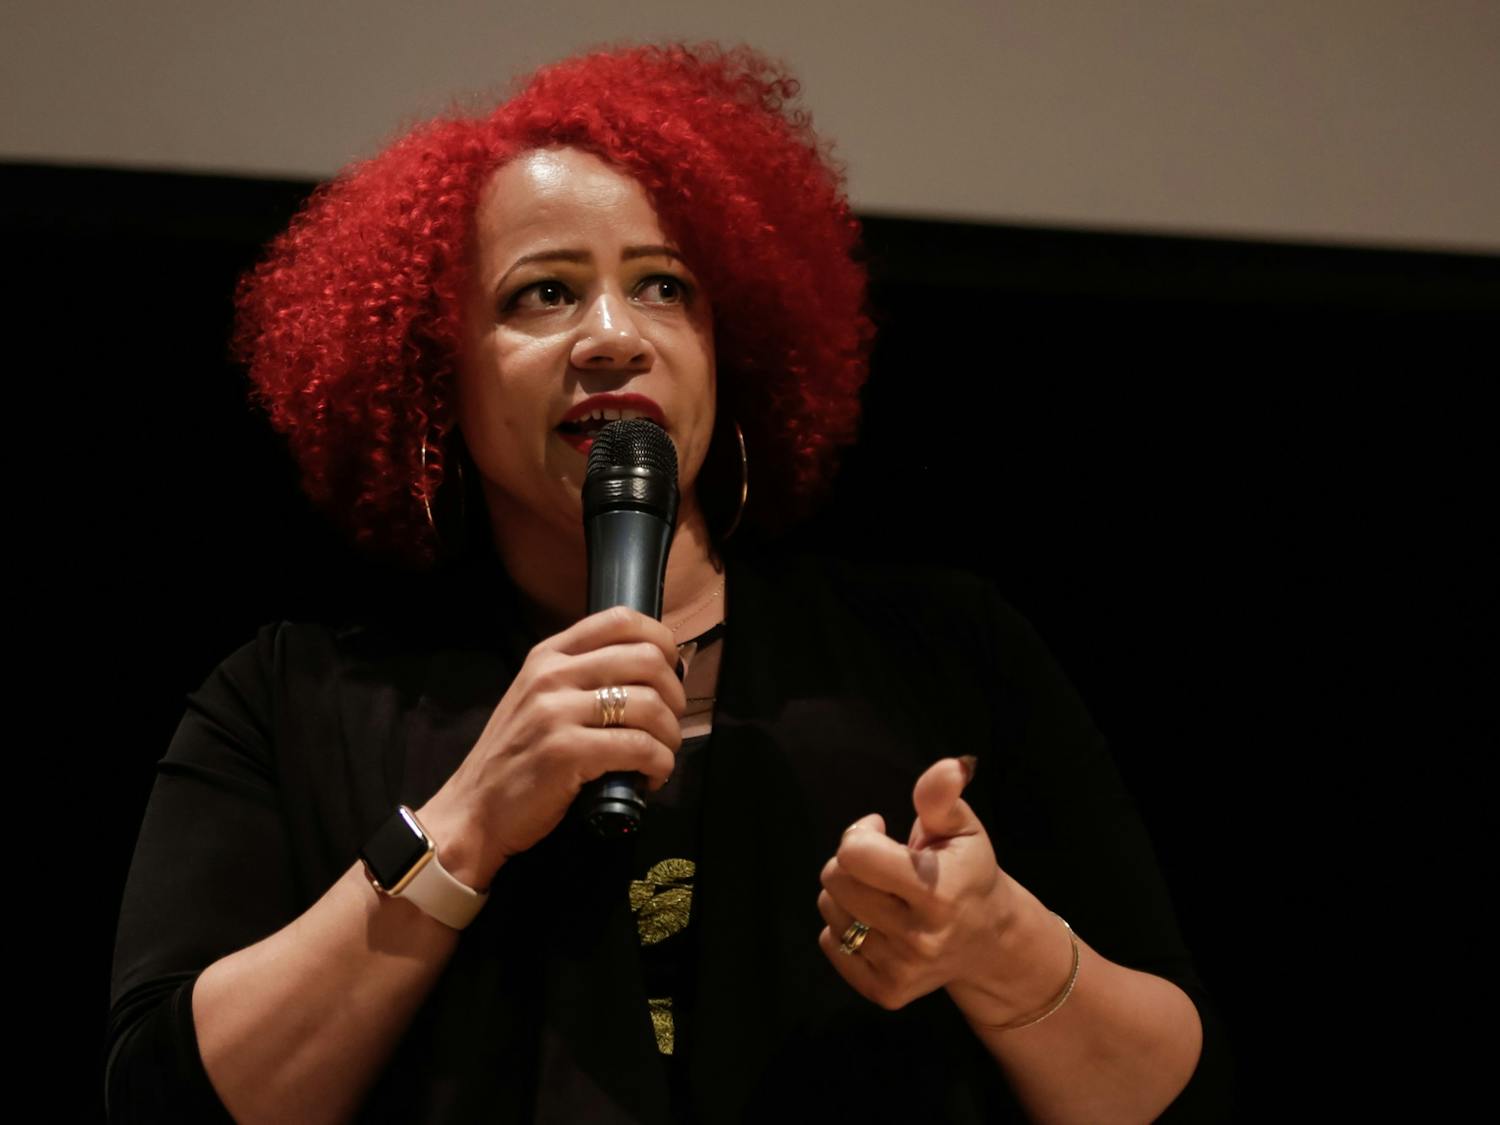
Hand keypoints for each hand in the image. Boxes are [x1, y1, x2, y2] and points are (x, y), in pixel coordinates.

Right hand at [419, 606, 685, 885]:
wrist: (472, 810)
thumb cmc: (515, 758)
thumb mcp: (536, 699)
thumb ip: (579, 676)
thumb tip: (648, 670)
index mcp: (548, 655)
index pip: (620, 619)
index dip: (661, 640)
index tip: (670, 670)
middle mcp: (551, 675)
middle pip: (647, 659)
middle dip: (674, 694)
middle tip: (670, 722)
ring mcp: (556, 712)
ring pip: (650, 705)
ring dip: (670, 735)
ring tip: (661, 754)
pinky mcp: (566, 752)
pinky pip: (639, 748)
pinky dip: (659, 764)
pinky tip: (651, 777)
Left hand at [816, 756, 1021, 1011]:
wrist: (990, 941)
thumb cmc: (969, 872)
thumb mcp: (962, 827)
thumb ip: (943, 796)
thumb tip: (949, 766)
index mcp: (939, 892)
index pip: (854, 854)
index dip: (861, 832)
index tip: (881, 830)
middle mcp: (920, 937)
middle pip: (834, 879)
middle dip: (849, 861)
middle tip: (880, 863)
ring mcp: (902, 969)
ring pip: (830, 911)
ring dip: (848, 894)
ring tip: (882, 892)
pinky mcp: (886, 993)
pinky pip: (832, 945)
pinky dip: (846, 928)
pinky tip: (878, 922)